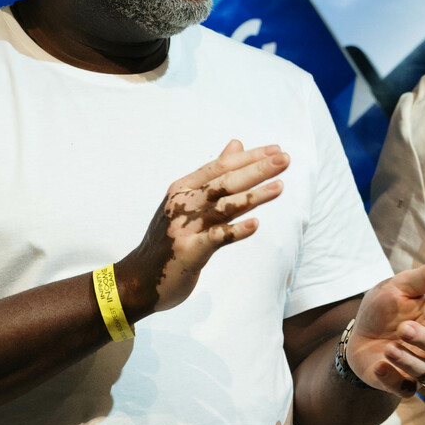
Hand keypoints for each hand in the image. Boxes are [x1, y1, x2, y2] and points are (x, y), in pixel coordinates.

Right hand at [113, 141, 287, 317]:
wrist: (140, 279)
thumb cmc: (169, 239)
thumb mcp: (186, 201)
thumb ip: (213, 175)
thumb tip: (236, 144)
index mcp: (182, 188)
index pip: (220, 166)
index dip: (249, 157)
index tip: (276, 150)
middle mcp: (183, 203)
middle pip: (224, 182)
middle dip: (256, 169)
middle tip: (285, 159)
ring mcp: (185, 227)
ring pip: (223, 207)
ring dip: (253, 196)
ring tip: (280, 187)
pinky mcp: (190, 252)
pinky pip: (216, 238)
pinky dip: (236, 230)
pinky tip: (256, 224)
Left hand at [346, 250, 424, 395]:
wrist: (355, 333)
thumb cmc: (384, 307)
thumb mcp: (401, 286)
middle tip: (404, 329)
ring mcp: (419, 365)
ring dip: (408, 360)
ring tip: (389, 347)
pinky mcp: (401, 383)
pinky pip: (407, 389)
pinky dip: (393, 379)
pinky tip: (380, 366)